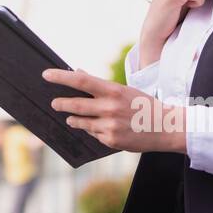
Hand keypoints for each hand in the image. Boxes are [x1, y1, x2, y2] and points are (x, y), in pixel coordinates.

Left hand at [43, 67, 186, 153]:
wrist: (166, 127)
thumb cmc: (143, 105)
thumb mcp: (124, 90)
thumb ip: (100, 85)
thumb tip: (77, 72)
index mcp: (113, 90)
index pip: (81, 80)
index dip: (61, 77)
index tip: (46, 75)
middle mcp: (109, 107)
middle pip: (75, 104)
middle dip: (61, 103)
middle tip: (54, 103)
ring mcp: (109, 125)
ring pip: (81, 122)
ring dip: (73, 119)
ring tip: (70, 118)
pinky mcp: (111, 140)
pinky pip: (94, 134)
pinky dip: (93, 130)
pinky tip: (101, 128)